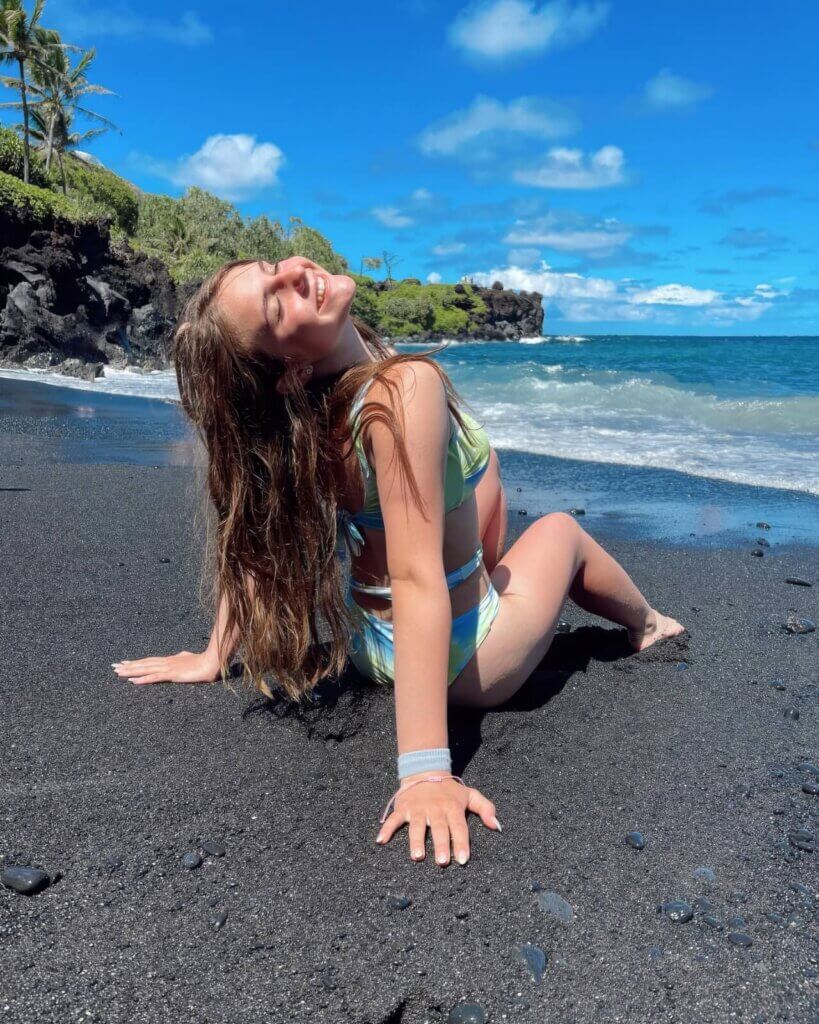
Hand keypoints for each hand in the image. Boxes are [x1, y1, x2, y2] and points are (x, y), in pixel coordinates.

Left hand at [111, 650, 220, 685]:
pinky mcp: (172, 674)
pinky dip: (143, 679)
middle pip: (143, 663)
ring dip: (131, 671)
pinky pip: (154, 677)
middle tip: (113, 667)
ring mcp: (168, 668)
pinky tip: (133, 681)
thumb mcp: (190, 659)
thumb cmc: (204, 662)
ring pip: (145, 669)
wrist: (212, 663)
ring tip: (118, 673)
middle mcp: (166, 662)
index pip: (149, 660)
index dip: (136, 662)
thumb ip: (183, 658)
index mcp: (169, 660)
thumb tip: (181, 655)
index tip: (124, 663)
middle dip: (128, 666)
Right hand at [375, 773, 500, 865]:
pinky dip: (386, 829)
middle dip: (441, 845)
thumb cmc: (449, 790)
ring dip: (416, 841)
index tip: (463, 859)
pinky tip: (381, 840)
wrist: (425, 770)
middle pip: (439, 829)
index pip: (459, 827)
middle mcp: (435, 808)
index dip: (461, 843)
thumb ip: (486, 808)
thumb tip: (497, 826)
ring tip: (417, 856)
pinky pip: (393, 819)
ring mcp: (418, 808)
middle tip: (442, 862)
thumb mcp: (470, 795)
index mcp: (452, 807)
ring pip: (416, 826)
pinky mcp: (403, 807)